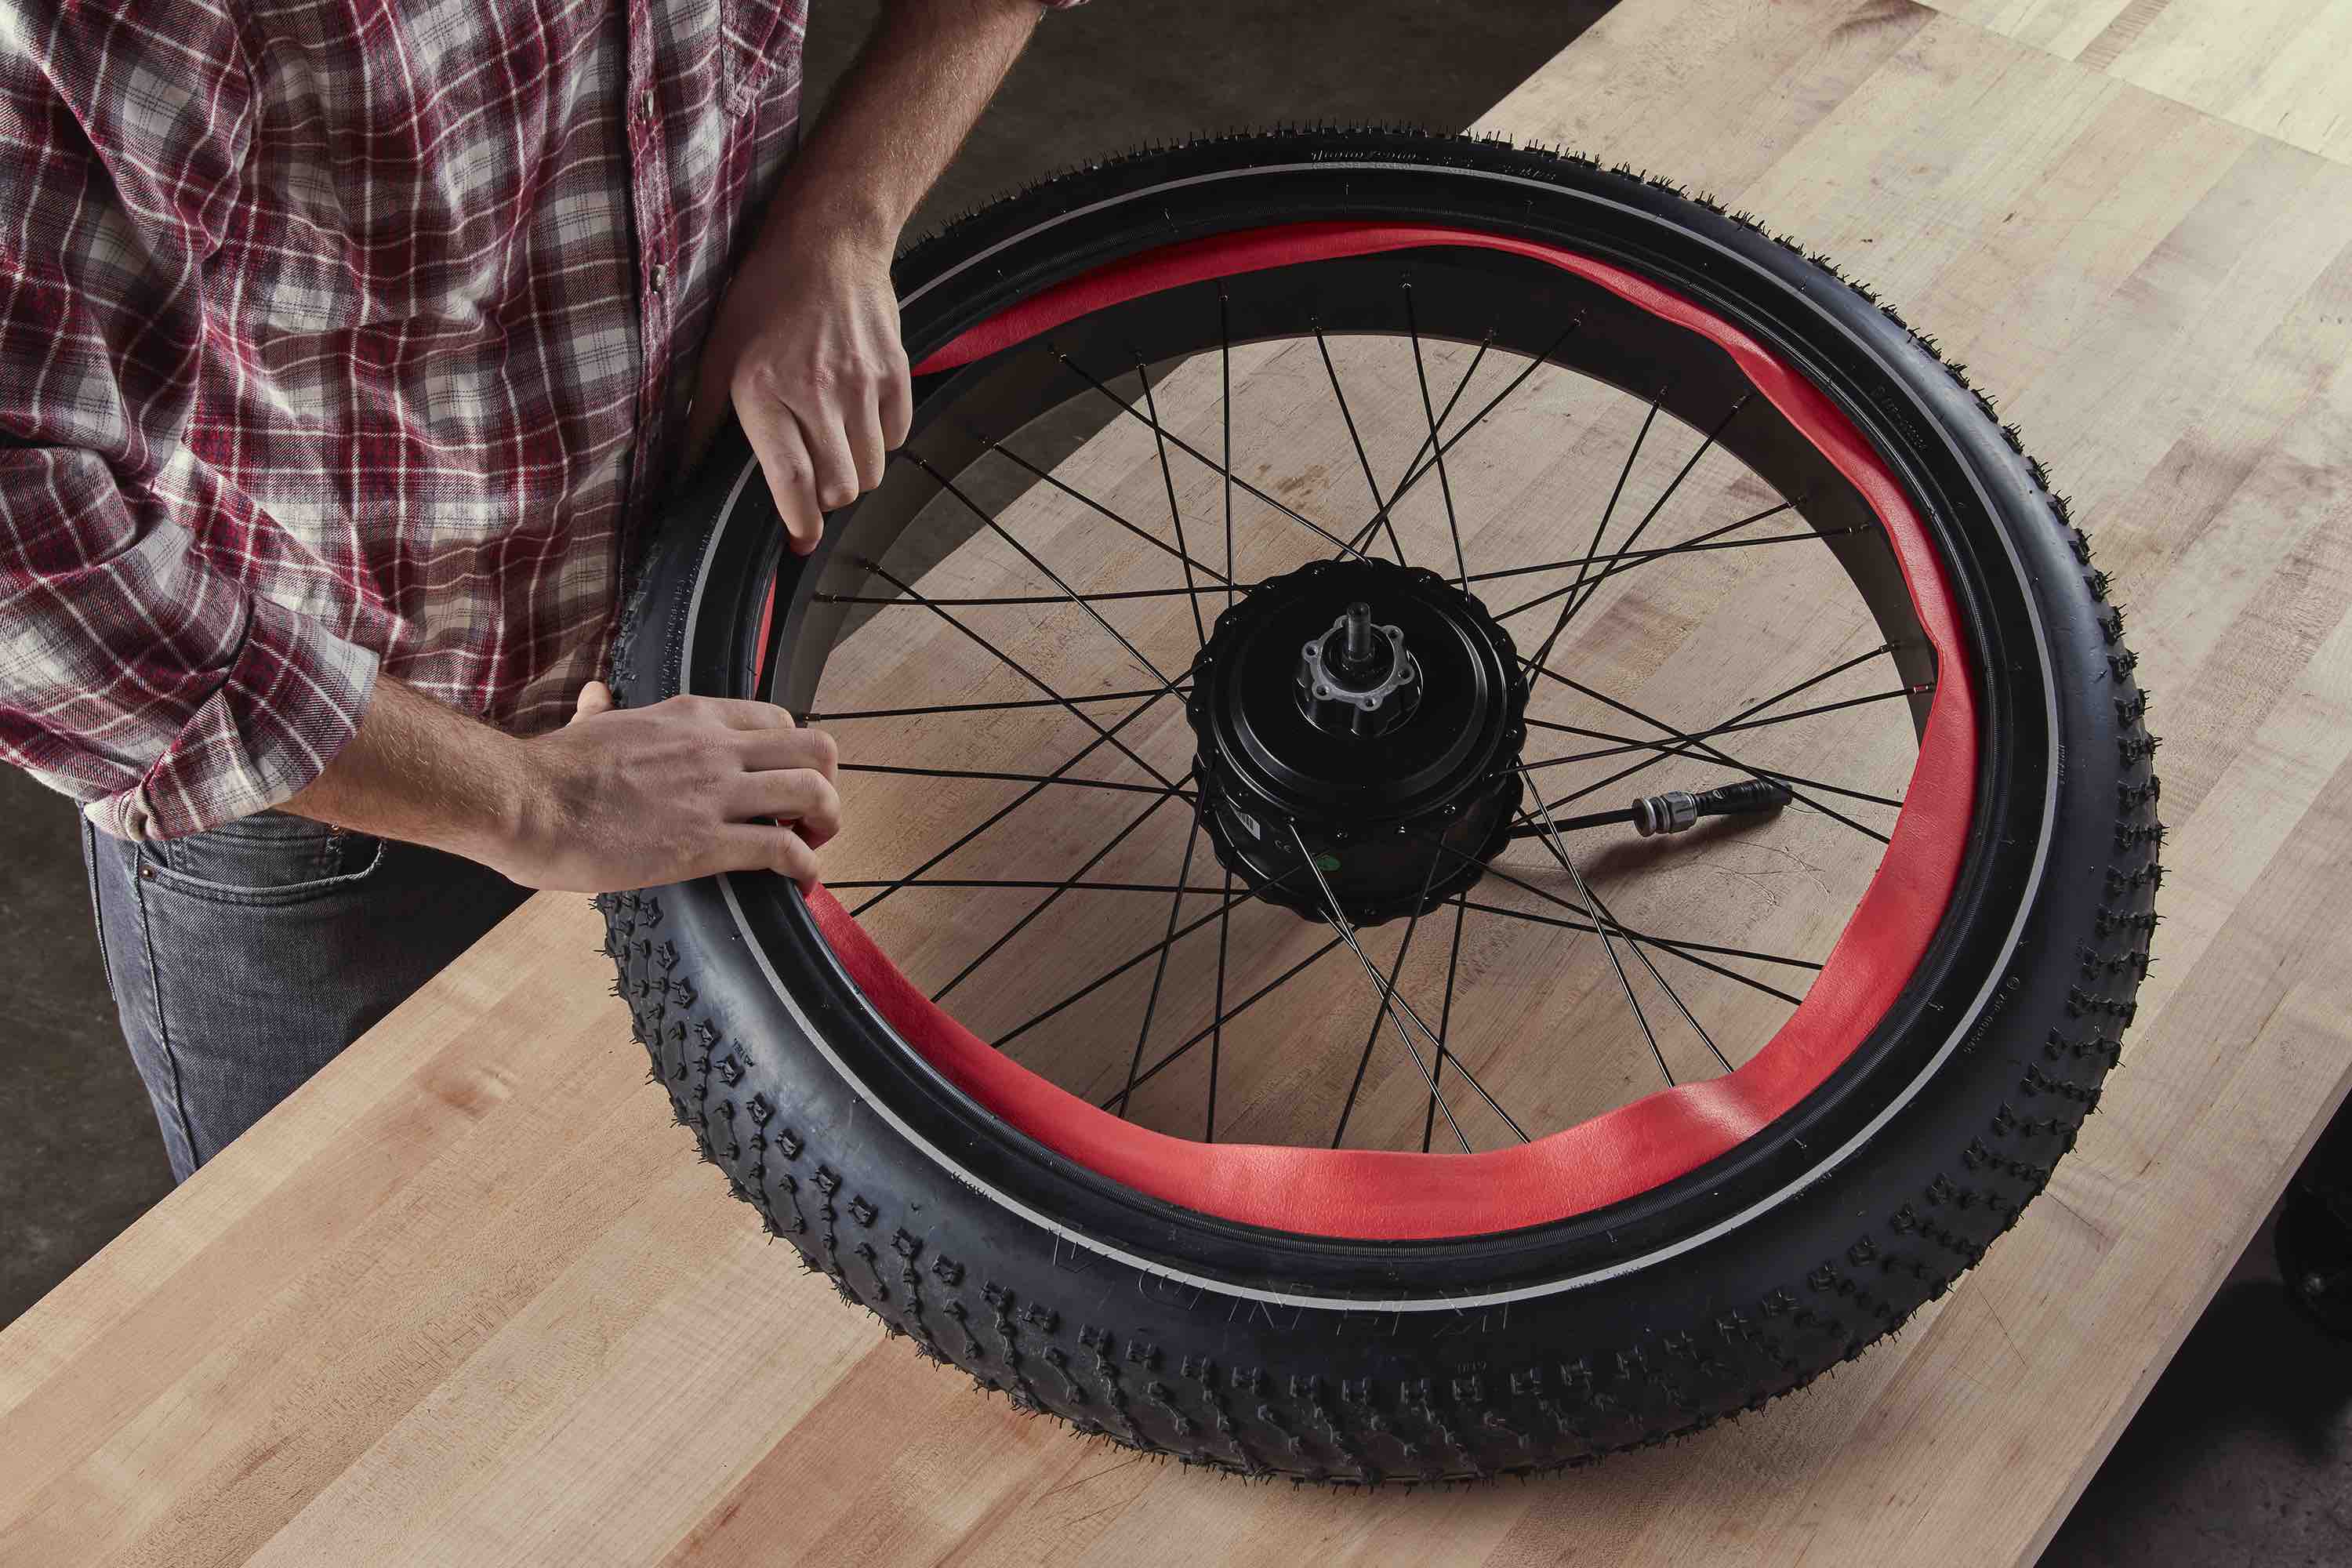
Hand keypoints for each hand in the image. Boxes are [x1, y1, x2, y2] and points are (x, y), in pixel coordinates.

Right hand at [498, 682, 841, 892]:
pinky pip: (784, 849)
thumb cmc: (548, 772)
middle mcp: (715, 747)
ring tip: (812, 848)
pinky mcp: (705, 843)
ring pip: (813, 794)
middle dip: (827, 785)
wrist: (524, 801)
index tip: (784, 783)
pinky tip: (800, 883)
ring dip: (825, 825)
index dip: (794, 755)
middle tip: (811, 817)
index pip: (778, 720)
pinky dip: (806, 868)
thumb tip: (596, 696)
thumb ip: (603, 711)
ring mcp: (714, 794)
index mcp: (691, 717)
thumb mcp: (588, 725)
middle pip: (815, 749)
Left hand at [684, 222, 912, 554]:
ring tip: (834, 453)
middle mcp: (818, 394)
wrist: (827, 243)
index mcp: (767, 393)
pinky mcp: (895, 374)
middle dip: (826, 501)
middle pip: (840, 486)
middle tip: (812, 490)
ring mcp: (863, 385)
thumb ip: (702, 423)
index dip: (800, 523)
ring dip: (854, 474)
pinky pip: (897, 436)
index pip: (793, 483)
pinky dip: (881, 442)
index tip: (799, 540)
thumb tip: (682, 476)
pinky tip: (859, 423)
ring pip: (872, 468)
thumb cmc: (764, 296)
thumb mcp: (717, 355)